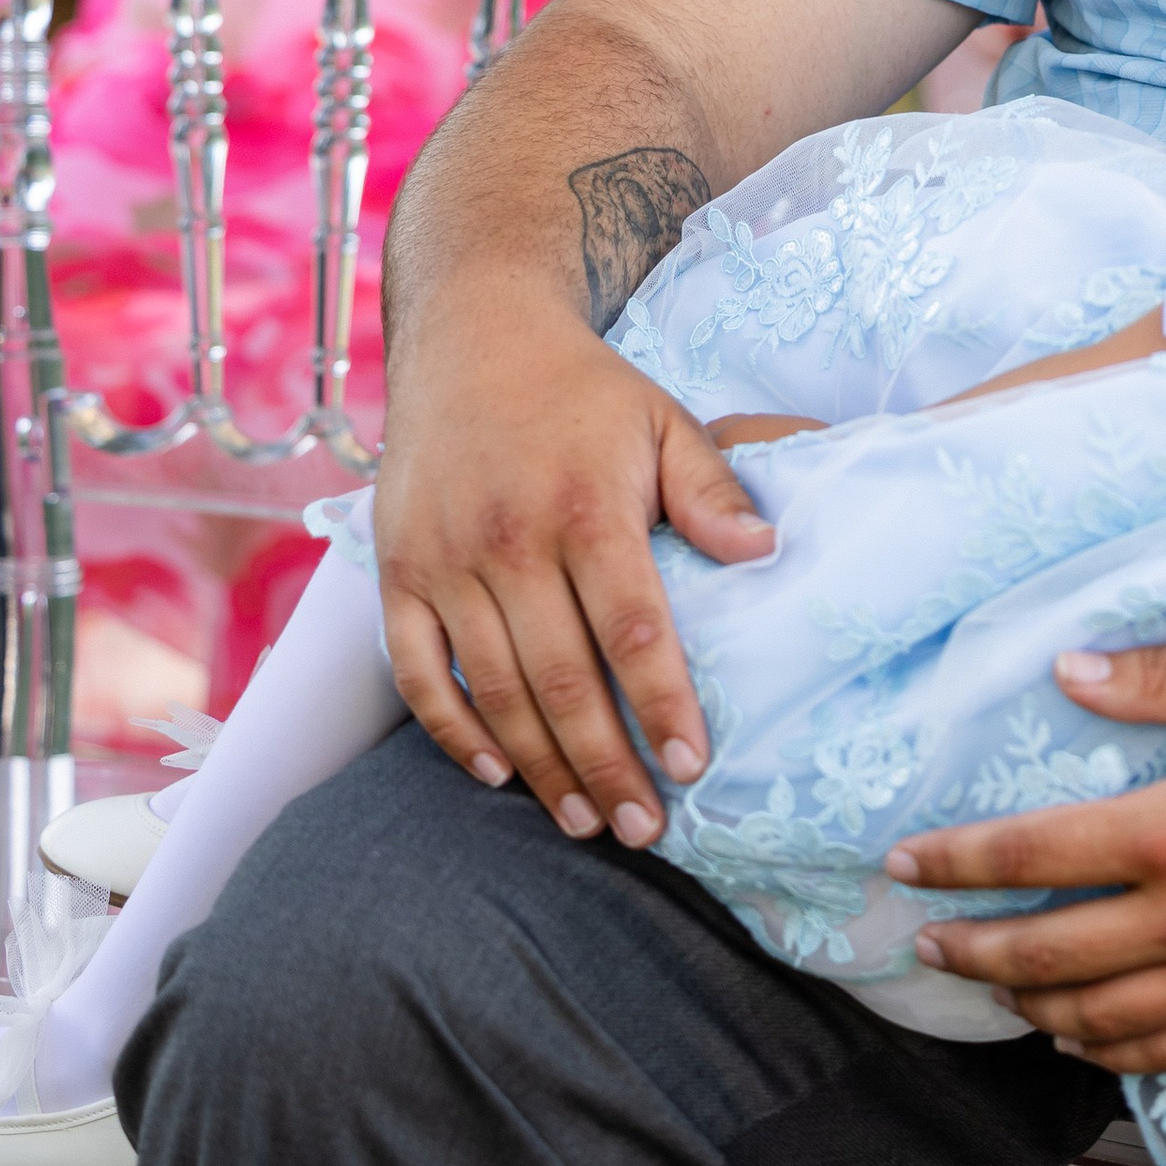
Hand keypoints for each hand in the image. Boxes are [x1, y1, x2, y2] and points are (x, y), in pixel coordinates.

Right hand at [372, 299, 774, 845]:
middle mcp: (509, 540)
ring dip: (540, 768)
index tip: (695, 768)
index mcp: (585, 507)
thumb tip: (767, 554)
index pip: (633, 631)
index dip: (663, 707)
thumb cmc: (584, 392)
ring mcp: (444, 560)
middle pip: (562, 682)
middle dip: (607, 767)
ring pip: (494, 691)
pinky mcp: (398, 571)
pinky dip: (454, 732)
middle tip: (645, 830)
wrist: (472, 336)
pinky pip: (418, 671)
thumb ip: (713, 489)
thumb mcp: (663, 420)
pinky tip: (497, 774)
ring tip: (587, 823)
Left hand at [884, 635, 1165, 1070]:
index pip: (1034, 853)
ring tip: (994, 988)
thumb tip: (1069, 669)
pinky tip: (1083, 1037)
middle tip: (927, 942)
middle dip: (974, 948)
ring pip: (1101, 1017)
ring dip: (1032, 1007)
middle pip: (1049, 954)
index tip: (904, 863)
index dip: (957, 861)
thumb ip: (1162, 670)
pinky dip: (1113, 1052)